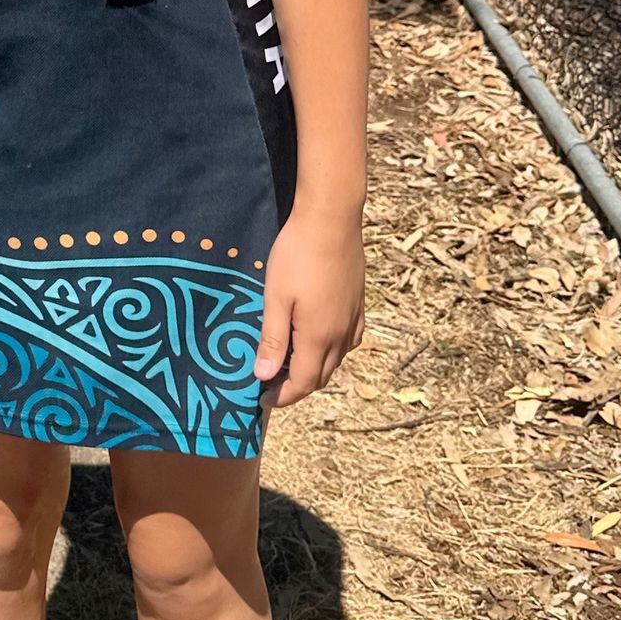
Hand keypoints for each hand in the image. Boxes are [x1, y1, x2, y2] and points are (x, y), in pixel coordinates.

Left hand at [253, 201, 364, 410]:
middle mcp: (341, 334)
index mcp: (319, 336)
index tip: (261, 400)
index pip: (302, 382)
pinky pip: (348, 341)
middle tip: (270, 383)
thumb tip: (263, 376)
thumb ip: (272, 339)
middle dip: (296, 386)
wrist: (331, 219)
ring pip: (336, 360)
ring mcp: (354, 319)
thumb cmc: (297, 255)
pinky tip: (319, 340)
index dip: (282, 396)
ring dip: (314, 370)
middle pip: (321, 376)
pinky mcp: (359, 304)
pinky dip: (331, 352)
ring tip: (289, 363)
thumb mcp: (276, 297)